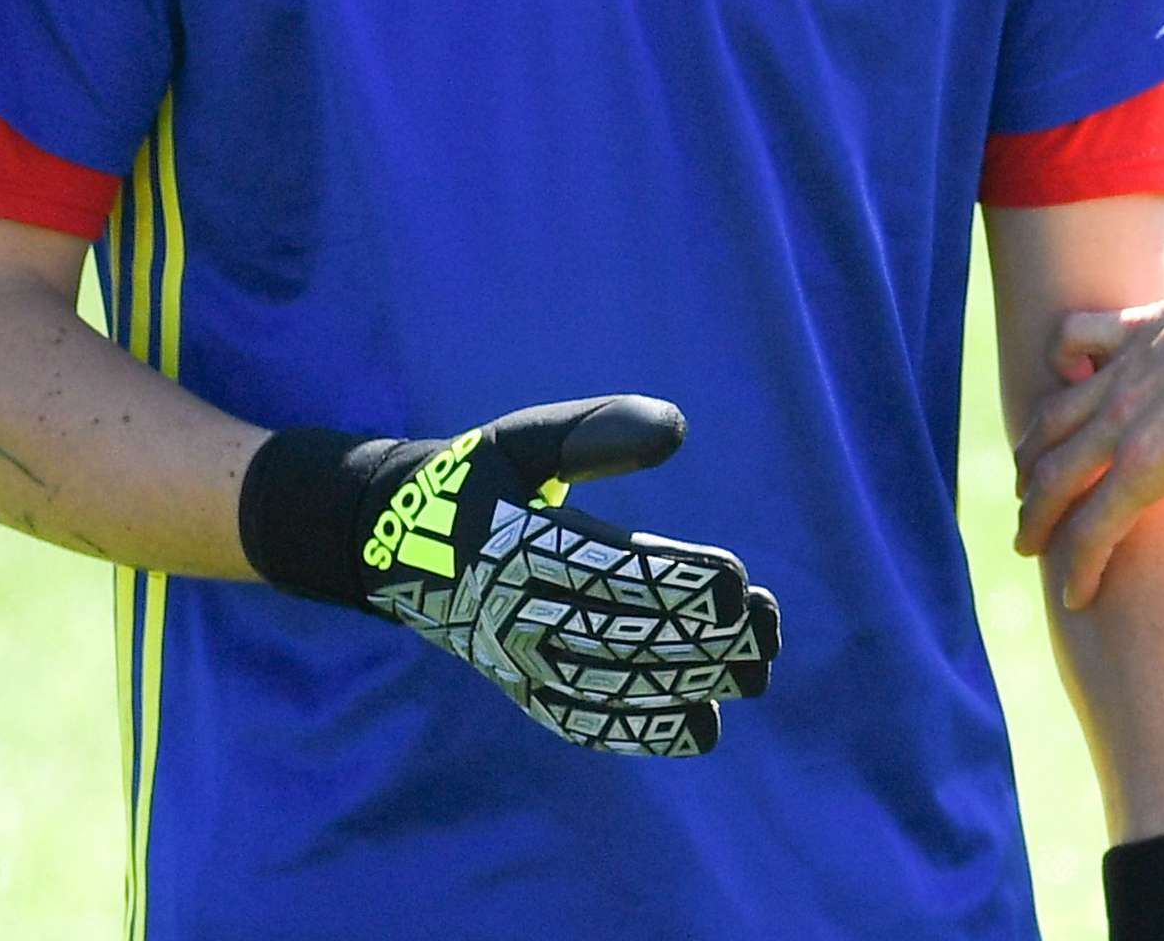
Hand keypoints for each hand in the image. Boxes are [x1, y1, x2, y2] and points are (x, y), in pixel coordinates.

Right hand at [240, 394, 782, 756]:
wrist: (394, 543)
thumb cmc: (480, 478)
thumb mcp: (526, 438)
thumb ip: (597, 430)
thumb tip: (678, 429)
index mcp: (515, 546)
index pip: (605, 573)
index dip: (675, 581)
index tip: (739, 583)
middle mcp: (510, 613)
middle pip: (617, 638)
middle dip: (702, 640)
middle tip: (769, 626)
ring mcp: (512, 661)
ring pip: (608, 690)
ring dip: (688, 688)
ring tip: (756, 673)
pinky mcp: (519, 690)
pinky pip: (580, 723)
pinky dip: (641, 732)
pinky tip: (701, 727)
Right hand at [1011, 254, 1163, 618]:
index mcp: (1146, 464)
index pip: (1091, 533)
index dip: (1079, 571)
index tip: (1074, 596)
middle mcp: (1119, 418)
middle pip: (1053, 479)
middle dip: (1034, 519)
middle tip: (1026, 544)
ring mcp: (1122, 368)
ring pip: (1053, 416)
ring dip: (1033, 452)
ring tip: (1027, 478)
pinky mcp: (1135, 327)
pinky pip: (1074, 336)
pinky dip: (1062, 356)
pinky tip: (1071, 376)